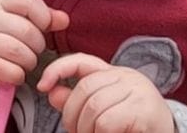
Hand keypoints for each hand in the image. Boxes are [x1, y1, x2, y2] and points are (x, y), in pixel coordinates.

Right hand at [0, 0, 68, 97]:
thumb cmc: (4, 34)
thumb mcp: (22, 19)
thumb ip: (45, 17)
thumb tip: (64, 20)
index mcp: (0, 1)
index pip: (27, 0)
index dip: (43, 15)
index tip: (44, 26)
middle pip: (25, 30)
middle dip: (38, 44)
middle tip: (36, 49)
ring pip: (17, 51)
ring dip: (30, 61)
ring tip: (28, 61)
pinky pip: (7, 70)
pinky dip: (18, 75)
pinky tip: (18, 73)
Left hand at [37, 53, 174, 132]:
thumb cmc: (134, 126)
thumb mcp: (103, 111)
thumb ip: (78, 101)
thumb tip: (51, 92)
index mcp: (115, 74)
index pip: (81, 60)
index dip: (58, 68)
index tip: (42, 86)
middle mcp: (127, 76)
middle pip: (84, 88)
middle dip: (72, 116)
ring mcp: (137, 90)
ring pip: (93, 107)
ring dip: (85, 130)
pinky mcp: (143, 110)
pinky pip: (106, 122)